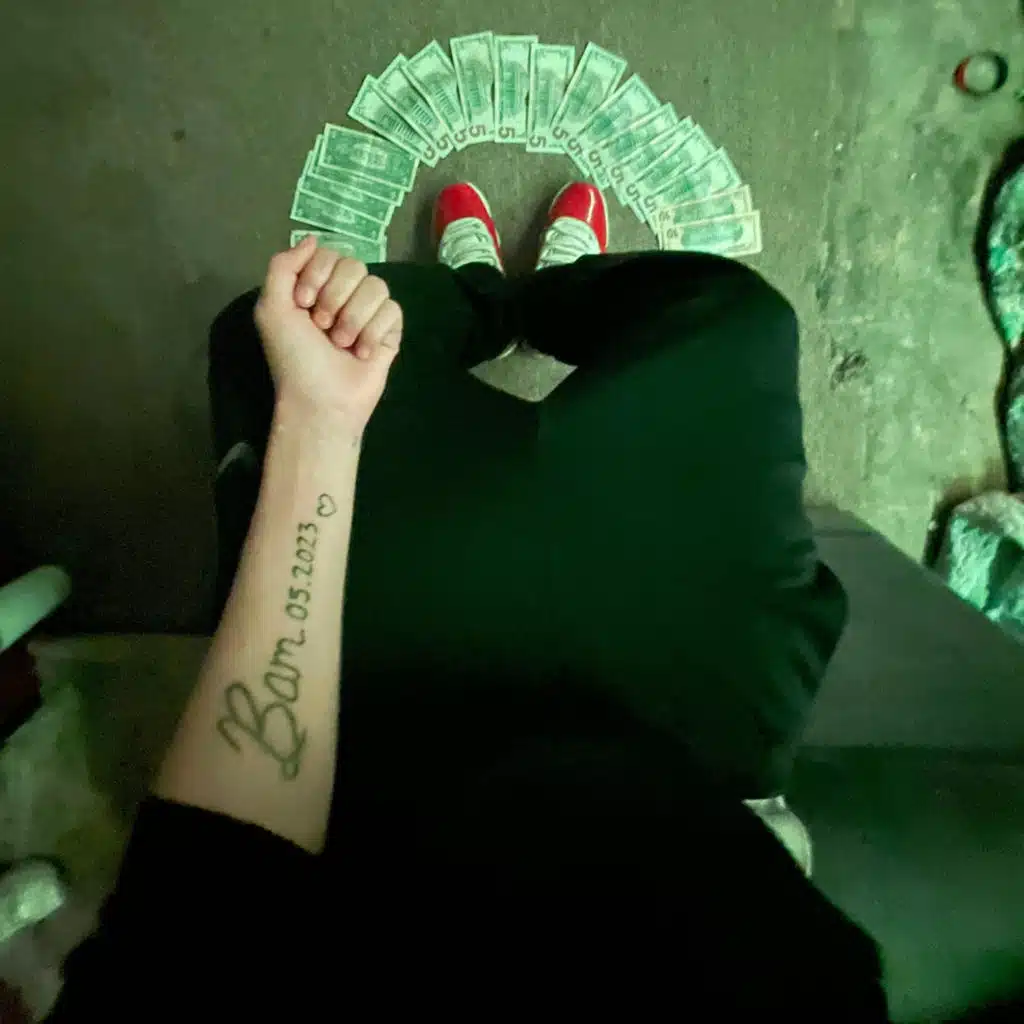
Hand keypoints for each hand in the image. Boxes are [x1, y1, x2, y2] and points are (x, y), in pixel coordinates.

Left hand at [254, 237, 402, 437]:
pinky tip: (362, 353)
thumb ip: (283, 266)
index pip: (329, 254)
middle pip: (355, 265)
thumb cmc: (293, 358)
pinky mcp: (390, 331)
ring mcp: (369, 312)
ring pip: (376, 287)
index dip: (317, 276)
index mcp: (315, 286)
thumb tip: (313, 239)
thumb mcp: (271, 308)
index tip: (303, 304)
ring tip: (342, 344)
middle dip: (335, 298)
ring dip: (354, 319)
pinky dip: (374, 333)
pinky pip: (393, 310)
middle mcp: (343, 295)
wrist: (321, 398)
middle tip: (322, 327)